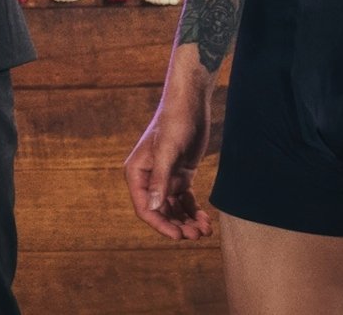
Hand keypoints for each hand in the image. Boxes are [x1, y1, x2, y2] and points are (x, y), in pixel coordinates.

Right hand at [124, 87, 213, 240]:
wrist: (190, 104)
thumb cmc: (174, 122)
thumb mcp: (167, 151)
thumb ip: (159, 179)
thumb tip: (152, 207)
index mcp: (136, 173)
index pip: (144, 207)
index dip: (160, 224)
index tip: (178, 236)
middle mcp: (148, 178)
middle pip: (161, 212)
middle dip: (178, 225)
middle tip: (196, 235)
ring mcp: (165, 178)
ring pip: (174, 209)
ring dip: (187, 221)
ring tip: (204, 230)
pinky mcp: (180, 176)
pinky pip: (185, 200)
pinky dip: (194, 211)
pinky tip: (206, 220)